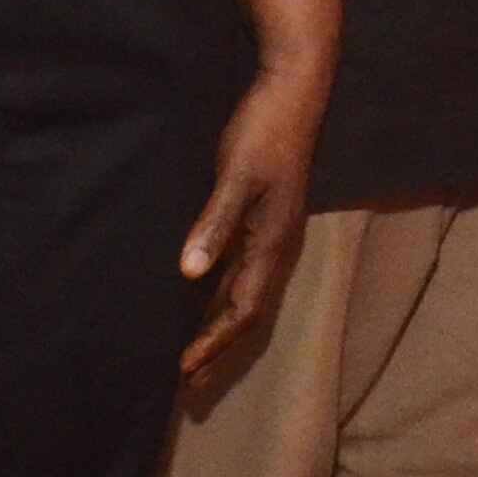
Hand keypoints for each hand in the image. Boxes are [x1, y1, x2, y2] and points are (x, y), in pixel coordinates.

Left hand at [175, 65, 323, 389]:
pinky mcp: (262, 217)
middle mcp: (275, 245)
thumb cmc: (265, 130)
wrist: (294, 89)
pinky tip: (199, 300)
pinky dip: (220, 298)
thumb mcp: (237, 175)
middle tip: (187, 387)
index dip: (214, 342)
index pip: (244, 309)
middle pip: (248, 313)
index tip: (182, 371)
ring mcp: (271, 232)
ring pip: (245, 295)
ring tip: (191, 358)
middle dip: (219, 350)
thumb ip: (215, 223)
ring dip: (218, 328)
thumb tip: (189, 274)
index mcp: (273, 241)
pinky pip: (241, 273)